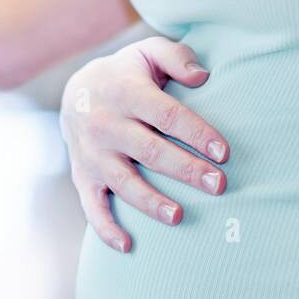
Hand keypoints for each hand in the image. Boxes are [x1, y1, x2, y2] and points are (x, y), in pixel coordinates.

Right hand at [60, 37, 228, 251]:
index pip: (166, 116)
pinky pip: (92, 207)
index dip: (196, 134)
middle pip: (151, 152)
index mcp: (126, 93)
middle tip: (220, 185)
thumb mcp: (146, 52)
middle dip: (186, 170)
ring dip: (152, 203)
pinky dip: (106, 229)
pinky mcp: (83, 177)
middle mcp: (106, 125)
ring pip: (125, 183)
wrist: (74, 93)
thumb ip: (176, 57)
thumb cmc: (127, 75)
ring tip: (180, 217)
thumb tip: (202, 77)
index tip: (224, 152)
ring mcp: (93, 155)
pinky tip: (128, 246)